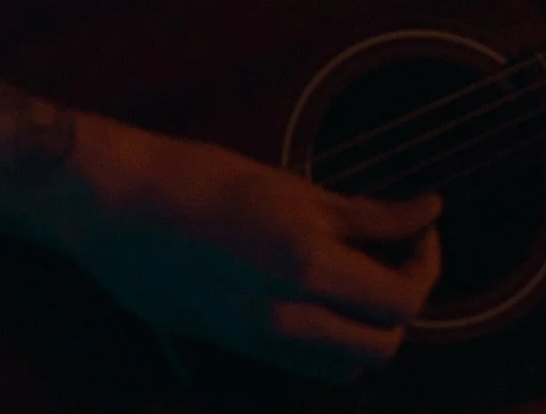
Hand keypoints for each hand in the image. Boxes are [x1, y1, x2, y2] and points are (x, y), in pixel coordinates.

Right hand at [54, 115, 441, 382]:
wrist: (117, 207)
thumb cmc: (202, 179)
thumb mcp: (293, 187)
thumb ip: (368, 212)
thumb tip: (429, 212)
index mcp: (306, 266)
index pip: (401, 301)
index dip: (426, 267)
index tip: (420, 231)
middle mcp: (286, 317)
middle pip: (382, 346)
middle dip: (402, 303)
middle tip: (396, 255)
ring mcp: (258, 341)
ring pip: (346, 366)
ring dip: (367, 330)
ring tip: (359, 277)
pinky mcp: (235, 348)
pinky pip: (305, 364)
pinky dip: (329, 341)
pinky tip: (319, 295)